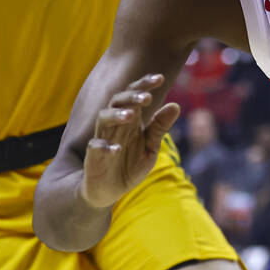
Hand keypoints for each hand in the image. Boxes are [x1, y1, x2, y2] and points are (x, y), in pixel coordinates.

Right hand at [80, 74, 180, 208]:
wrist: (109, 192)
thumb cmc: (129, 165)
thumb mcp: (150, 148)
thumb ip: (160, 128)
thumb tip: (175, 105)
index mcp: (131, 120)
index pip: (135, 95)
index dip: (145, 84)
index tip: (159, 78)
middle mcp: (115, 125)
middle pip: (118, 101)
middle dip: (132, 96)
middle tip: (147, 97)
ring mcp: (103, 139)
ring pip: (103, 118)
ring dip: (116, 115)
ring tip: (131, 116)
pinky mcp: (94, 157)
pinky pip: (95, 146)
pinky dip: (105, 146)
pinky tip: (117, 149)